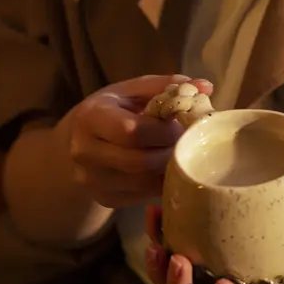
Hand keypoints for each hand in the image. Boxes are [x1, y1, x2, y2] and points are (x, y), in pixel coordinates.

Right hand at [62, 74, 212, 208]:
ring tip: (182, 153)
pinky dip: (161, 183)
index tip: (182, 125)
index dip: (164, 131)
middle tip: (189, 142)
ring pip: (143, 182)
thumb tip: (207, 86)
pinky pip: (142, 196)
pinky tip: (170, 169)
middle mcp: (84, 152)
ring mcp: (91, 180)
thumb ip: (167, 85)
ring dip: (169, 170)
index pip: (132, 131)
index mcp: (91, 117)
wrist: (77, 141)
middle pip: (139, 161)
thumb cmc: (113, 109)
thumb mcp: (133, 90)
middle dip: (171, 152)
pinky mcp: (104, 198)